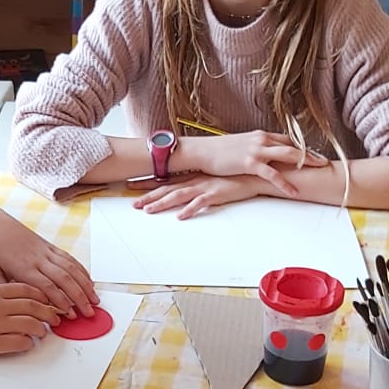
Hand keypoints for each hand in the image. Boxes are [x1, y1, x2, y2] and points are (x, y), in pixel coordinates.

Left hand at [0, 209, 98, 318]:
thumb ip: (2, 289)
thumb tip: (14, 306)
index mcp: (23, 267)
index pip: (46, 286)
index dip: (60, 301)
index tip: (69, 314)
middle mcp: (38, 258)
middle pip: (64, 278)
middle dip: (79, 296)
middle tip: (88, 312)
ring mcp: (45, 251)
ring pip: (71, 268)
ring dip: (85, 285)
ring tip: (94, 300)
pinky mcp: (49, 246)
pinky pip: (69, 259)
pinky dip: (81, 271)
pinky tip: (88, 282)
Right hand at [0, 284, 57, 358]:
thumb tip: (14, 304)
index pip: (27, 289)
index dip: (42, 296)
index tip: (47, 301)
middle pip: (34, 306)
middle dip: (49, 313)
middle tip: (54, 318)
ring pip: (32, 325)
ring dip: (41, 330)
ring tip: (42, 333)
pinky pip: (20, 343)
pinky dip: (28, 343)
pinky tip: (26, 343)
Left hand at [135, 173, 265, 218]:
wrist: (256, 172)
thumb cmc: (236, 175)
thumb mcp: (214, 177)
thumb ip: (201, 181)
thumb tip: (189, 187)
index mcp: (194, 175)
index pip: (166, 179)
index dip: (148, 183)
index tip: (132, 186)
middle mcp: (196, 179)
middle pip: (167, 188)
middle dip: (148, 196)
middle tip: (132, 204)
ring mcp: (205, 186)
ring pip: (178, 195)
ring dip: (162, 203)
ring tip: (148, 211)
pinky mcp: (217, 193)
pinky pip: (200, 203)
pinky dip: (189, 209)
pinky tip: (180, 216)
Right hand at [185, 131, 330, 187]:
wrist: (201, 151)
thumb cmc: (218, 151)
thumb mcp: (240, 146)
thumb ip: (254, 150)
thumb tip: (262, 157)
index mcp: (261, 135)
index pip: (288, 140)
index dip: (303, 147)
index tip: (316, 154)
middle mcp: (262, 139)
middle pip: (293, 145)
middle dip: (312, 153)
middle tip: (326, 161)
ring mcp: (257, 150)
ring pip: (288, 155)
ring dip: (307, 162)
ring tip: (321, 170)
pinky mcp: (250, 163)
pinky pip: (272, 174)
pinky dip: (284, 182)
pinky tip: (294, 190)